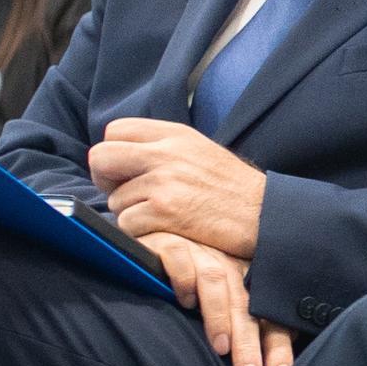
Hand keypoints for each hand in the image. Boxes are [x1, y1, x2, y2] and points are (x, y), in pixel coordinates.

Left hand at [91, 117, 266, 258]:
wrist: (265, 214)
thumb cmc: (232, 189)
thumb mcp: (199, 150)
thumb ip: (162, 147)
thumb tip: (123, 156)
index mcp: (173, 134)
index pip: (114, 131)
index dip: (112, 153)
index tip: (124, 172)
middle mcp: (165, 153)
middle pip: (101, 157)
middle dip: (105, 180)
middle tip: (125, 195)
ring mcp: (164, 182)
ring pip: (115, 200)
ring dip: (131, 214)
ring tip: (162, 217)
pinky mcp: (166, 212)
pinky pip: (128, 225)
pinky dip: (142, 234)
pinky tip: (166, 231)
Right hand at [155, 234, 299, 365]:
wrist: (163, 226)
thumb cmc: (194, 268)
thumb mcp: (224, 294)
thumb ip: (245, 321)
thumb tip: (271, 362)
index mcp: (247, 278)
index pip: (268, 314)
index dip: (276, 344)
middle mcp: (228, 264)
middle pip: (245, 305)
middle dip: (249, 343)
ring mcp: (200, 251)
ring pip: (216, 282)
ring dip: (218, 315)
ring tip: (220, 348)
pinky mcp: (169, 242)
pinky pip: (179, 258)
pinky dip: (183, 279)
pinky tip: (184, 301)